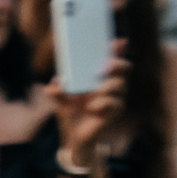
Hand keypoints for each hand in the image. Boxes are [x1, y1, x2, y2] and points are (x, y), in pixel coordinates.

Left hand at [54, 41, 127, 167]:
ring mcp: (117, 97)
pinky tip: (92, 108)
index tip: (118, 41)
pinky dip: (101, 104)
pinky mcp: (116, 110)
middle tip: (103, 67)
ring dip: (105, 88)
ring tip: (92, 96)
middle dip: (116, 64)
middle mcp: (112, 84)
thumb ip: (57, 92)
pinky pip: (115, 103)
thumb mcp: (61, 101)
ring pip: (119, 85)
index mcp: (100, 77)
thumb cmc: (71, 112)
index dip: (118, 49)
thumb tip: (52, 86)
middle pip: (124, 68)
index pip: (112, 58)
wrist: (74, 136)